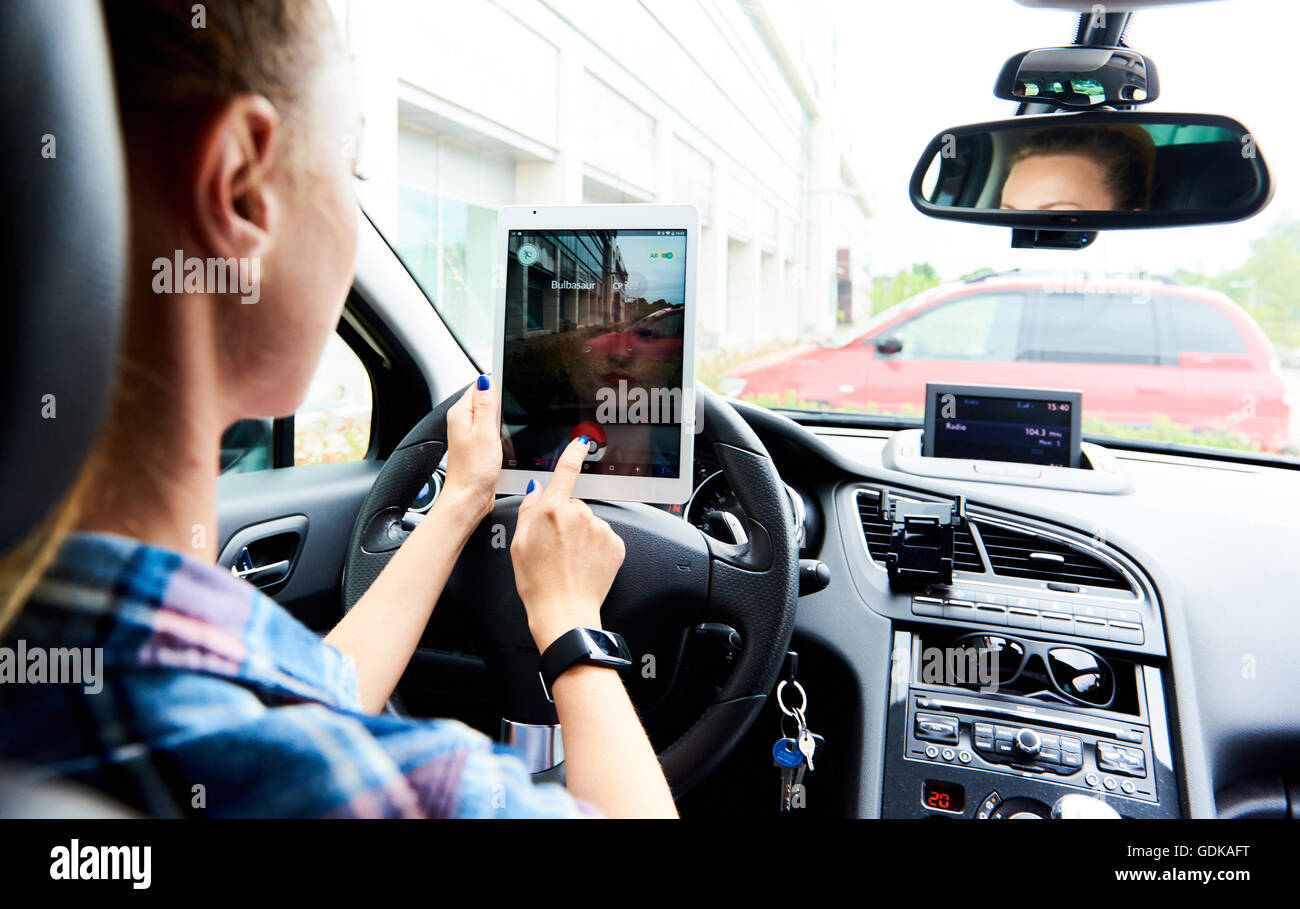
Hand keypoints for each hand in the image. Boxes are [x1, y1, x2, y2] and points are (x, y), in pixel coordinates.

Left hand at [442, 376, 500, 523]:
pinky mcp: (480, 445)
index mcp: (461, 413)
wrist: (469, 498)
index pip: (481, 385)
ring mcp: (471, 433)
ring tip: (504, 435)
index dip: (499, 386)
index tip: (511, 393)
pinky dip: (502, 434)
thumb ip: (486, 404)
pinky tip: (505, 443)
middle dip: (503, 405)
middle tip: (507, 421)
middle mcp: (463, 421)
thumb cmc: (472, 471)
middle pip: (488, 400)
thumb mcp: (484, 432)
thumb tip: (486, 379)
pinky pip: (494, 431)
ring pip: (493, 416)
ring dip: (504, 422)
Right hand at [511, 436, 624, 651]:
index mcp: (552, 511)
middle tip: (555, 546)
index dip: (574, 454)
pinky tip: (584, 564)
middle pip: (574, 506)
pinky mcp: (616, 545)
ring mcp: (600, 529)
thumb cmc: (537, 583)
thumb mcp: (519, 544)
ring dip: (582, 535)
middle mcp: (579, 515)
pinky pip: (605, 538)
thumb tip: (536, 490)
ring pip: (590, 523)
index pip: (566, 472)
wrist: (563, 612)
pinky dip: (597, 548)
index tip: (582, 442)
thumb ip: (529, 510)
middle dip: (567, 519)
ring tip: (570, 560)